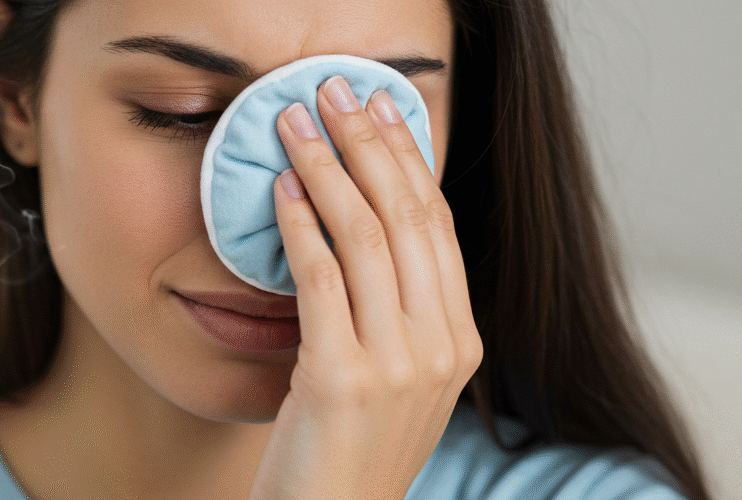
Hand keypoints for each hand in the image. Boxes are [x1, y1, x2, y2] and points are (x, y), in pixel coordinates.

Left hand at [247, 76, 482, 499]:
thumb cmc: (347, 455)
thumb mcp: (392, 382)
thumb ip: (394, 317)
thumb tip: (361, 233)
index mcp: (460, 343)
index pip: (440, 228)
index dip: (409, 161)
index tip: (382, 112)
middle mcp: (441, 349)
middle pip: (409, 219)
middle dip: (370, 145)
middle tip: (335, 95)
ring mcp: (398, 366)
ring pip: (368, 239)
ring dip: (328, 170)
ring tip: (295, 126)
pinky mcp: (344, 380)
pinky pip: (322, 281)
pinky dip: (301, 228)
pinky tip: (282, 192)